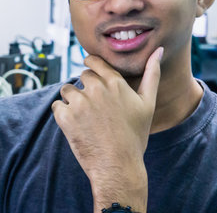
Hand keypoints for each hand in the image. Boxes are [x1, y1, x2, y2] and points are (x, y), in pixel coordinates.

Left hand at [51, 47, 162, 211]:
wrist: (118, 167)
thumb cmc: (134, 137)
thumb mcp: (147, 104)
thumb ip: (151, 74)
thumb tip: (158, 50)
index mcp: (115, 83)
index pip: (94, 62)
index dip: (91, 67)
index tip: (90, 73)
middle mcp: (96, 89)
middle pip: (82, 76)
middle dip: (85, 88)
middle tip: (94, 108)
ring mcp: (80, 102)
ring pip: (67, 90)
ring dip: (72, 100)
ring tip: (85, 118)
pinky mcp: (65, 117)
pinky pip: (57, 106)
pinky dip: (63, 115)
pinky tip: (76, 127)